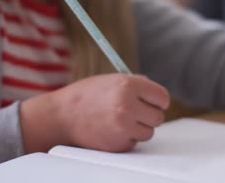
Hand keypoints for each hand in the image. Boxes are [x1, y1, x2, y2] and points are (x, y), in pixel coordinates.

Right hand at [20, 74, 169, 152]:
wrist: (62, 116)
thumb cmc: (86, 95)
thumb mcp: (112, 80)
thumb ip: (136, 84)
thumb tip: (157, 94)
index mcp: (128, 86)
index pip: (162, 97)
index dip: (158, 100)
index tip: (154, 102)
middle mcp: (128, 106)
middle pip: (158, 117)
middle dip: (149, 115)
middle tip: (136, 112)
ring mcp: (123, 127)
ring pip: (148, 132)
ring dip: (139, 128)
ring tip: (120, 120)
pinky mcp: (118, 144)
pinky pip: (134, 142)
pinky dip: (127, 138)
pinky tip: (112, 129)